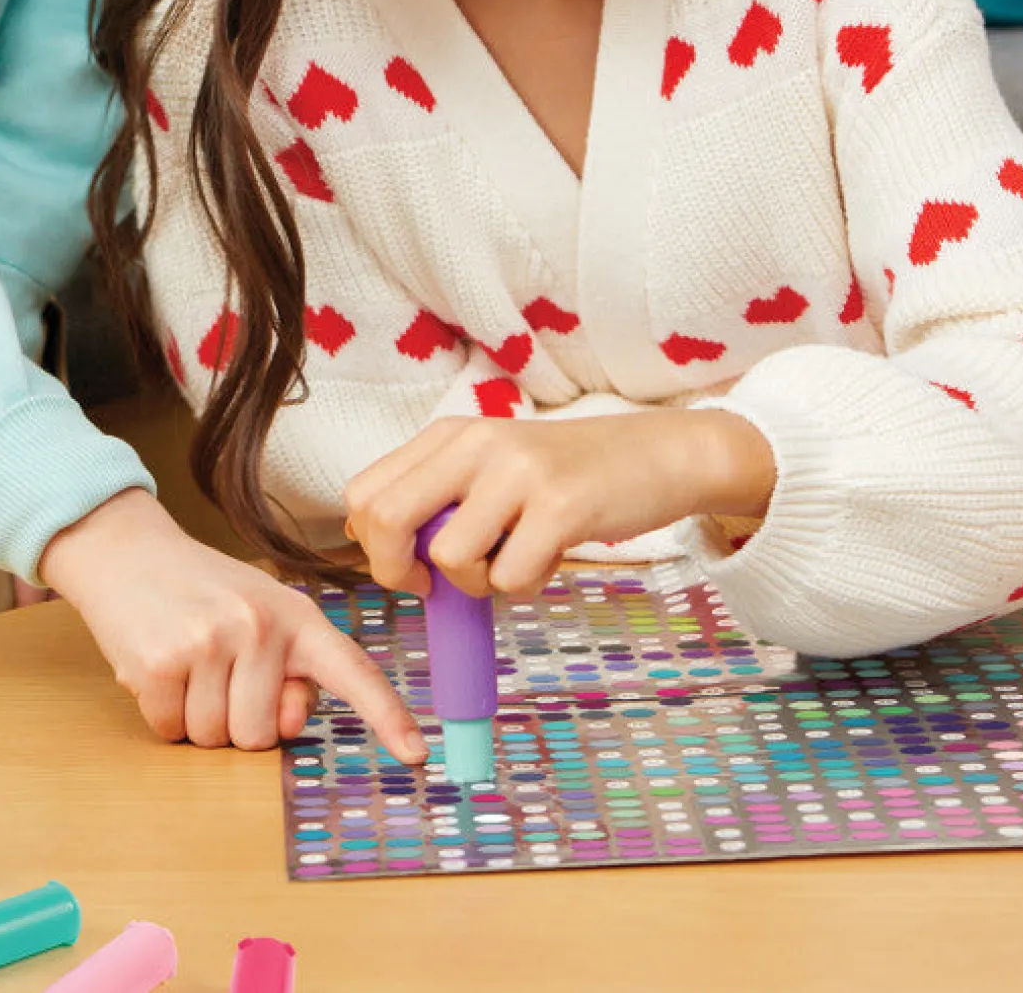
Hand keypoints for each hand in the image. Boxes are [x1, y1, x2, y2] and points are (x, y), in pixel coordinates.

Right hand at [39, 488, 427, 762]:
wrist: (128, 551)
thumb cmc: (203, 592)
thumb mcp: (260, 616)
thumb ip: (290, 673)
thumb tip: (288, 724)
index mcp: (296, 614)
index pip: (351, 670)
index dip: (387, 716)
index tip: (418, 754)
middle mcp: (258, 625)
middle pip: (262, 737)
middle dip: (236, 720)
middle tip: (216, 670)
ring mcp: (207, 643)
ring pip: (215, 739)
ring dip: (196, 717)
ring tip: (186, 663)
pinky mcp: (158, 663)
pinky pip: (170, 732)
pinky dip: (162, 714)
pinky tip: (158, 668)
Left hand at [344, 410, 776, 601]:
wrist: (658, 453)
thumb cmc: (568, 474)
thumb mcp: (493, 469)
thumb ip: (441, 498)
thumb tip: (392, 560)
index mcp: (449, 434)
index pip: (364, 493)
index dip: (374, 544)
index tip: (411, 565)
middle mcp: (475, 443)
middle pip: (384, 519)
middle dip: (397, 572)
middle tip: (437, 586)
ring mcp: (517, 472)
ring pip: (449, 557)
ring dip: (478, 583)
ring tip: (516, 559)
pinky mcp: (560, 506)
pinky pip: (509, 578)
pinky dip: (525, 587)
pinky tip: (550, 558)